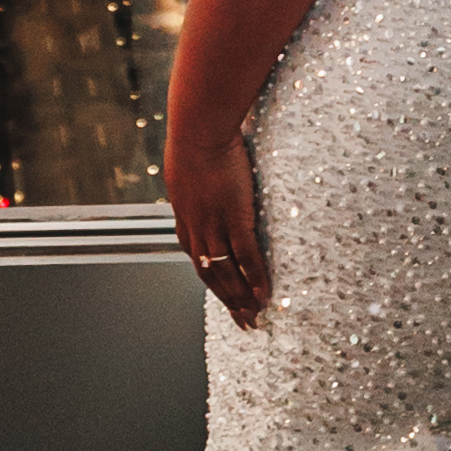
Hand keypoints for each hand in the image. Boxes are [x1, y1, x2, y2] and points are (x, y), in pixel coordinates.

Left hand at [167, 132, 269, 329]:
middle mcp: (197, 229)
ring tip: (255, 316)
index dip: (213, 284)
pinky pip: (246, 256)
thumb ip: (196, 186)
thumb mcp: (187, 170)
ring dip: (241, 298)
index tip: (225, 299)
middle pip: (211, 275)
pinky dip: (255, 278)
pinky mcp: (234, 217)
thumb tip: (200, 185)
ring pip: (227, 272)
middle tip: (243, 321)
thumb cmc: (194, 141)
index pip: (198, 261)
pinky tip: (264, 294)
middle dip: (227, 300)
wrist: (199, 129)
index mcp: (185, 220)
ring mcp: (214, 225)